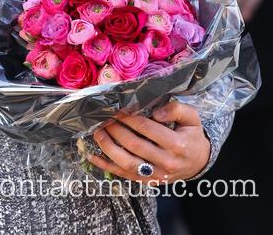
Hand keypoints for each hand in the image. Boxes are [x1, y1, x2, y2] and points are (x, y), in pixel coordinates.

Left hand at [87, 101, 209, 182]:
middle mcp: (166, 162)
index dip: (130, 118)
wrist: (198, 163)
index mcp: (178, 145)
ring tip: (97, 132)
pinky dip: (106, 166)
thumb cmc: (191, 136)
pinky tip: (93, 156)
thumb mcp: (192, 118)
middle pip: (134, 145)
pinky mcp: (147, 181)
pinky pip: (123, 175)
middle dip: (116, 130)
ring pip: (127, 163)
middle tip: (104, 118)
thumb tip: (156, 111)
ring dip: (108, 147)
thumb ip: (176, 110)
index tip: (117, 109)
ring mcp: (155, 175)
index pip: (148, 129)